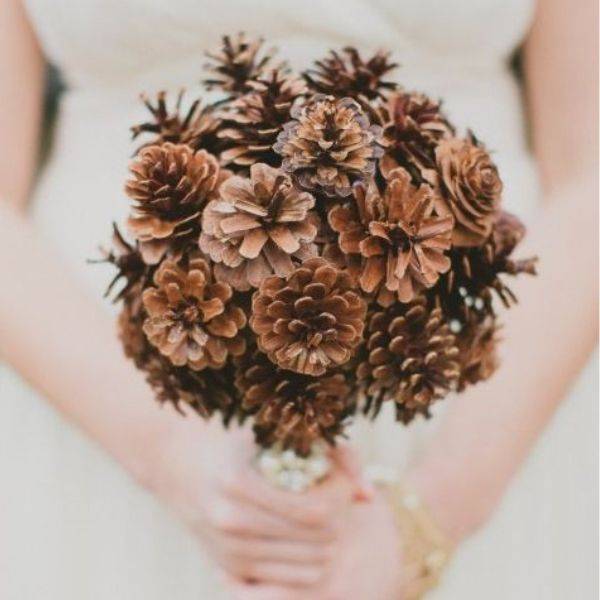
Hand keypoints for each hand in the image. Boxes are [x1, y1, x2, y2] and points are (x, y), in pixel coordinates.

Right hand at [146, 410, 360, 587]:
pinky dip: (310, 557)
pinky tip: (302, 529)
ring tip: (319, 508)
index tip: (340, 475)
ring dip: (328, 538)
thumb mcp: (272, 429)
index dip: (341, 493)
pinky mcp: (229, 568)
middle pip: (318, 540)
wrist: (173, 461)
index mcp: (238, 484)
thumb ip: (330, 451)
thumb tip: (371, 495)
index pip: (316, 510)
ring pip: (311, 565)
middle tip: (333, 491)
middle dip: (339, 515)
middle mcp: (230, 524)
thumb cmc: (229, 436)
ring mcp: (228, 552)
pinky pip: (292, 579)